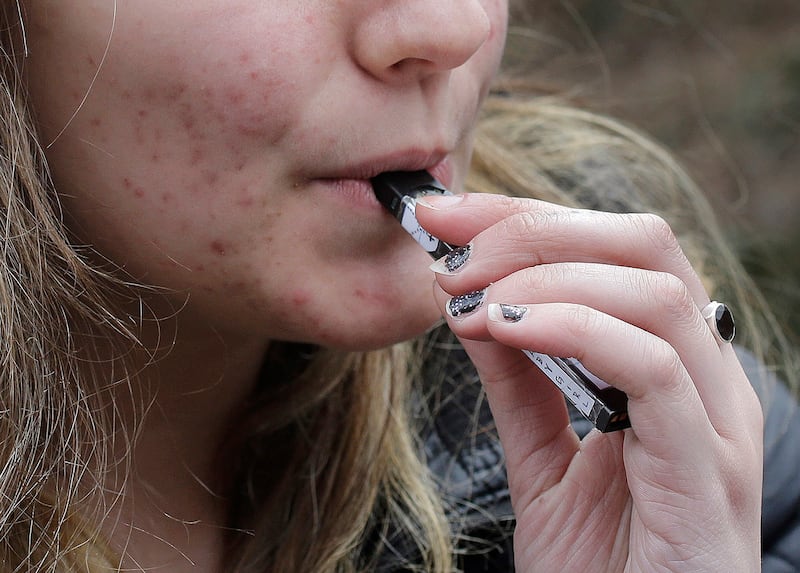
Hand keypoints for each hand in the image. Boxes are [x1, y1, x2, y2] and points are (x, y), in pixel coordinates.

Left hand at [416, 193, 763, 571]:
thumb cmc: (601, 565)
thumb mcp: (544, 457)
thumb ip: (520, 382)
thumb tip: (476, 305)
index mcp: (672, 365)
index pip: (613, 249)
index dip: (526, 218)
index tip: (445, 216)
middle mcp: (707, 378)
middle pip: (644, 245)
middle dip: (535, 229)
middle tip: (453, 253)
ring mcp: (717, 422)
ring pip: (653, 291)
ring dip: (546, 276)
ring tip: (470, 298)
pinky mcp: (710, 470)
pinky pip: (656, 367)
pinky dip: (575, 328)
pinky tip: (508, 330)